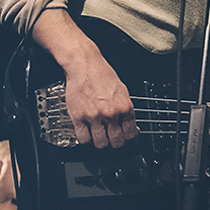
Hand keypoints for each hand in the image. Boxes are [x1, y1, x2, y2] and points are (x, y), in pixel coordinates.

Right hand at [32, 9, 137, 148]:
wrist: (84, 65)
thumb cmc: (103, 75)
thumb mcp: (123, 91)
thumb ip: (126, 110)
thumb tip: (131, 127)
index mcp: (125, 107)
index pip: (130, 135)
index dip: (128, 140)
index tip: (126, 140)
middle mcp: (111, 113)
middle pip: (116, 143)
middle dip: (115, 143)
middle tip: (112, 139)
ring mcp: (94, 117)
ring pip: (100, 144)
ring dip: (100, 143)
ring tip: (100, 137)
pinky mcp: (78, 117)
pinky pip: (83, 139)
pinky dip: (86, 140)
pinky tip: (88, 134)